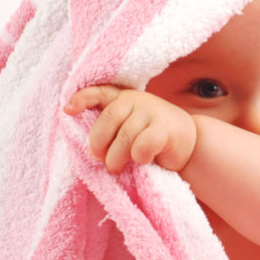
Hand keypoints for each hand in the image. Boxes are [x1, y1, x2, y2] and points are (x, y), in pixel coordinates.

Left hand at [63, 85, 195, 173]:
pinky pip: (141, 146)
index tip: (67, 110)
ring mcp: (153, 112)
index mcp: (126, 98)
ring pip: (124, 136)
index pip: (100, 92)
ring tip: (117, 168)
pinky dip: (138, 158)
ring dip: (116, 157)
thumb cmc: (154, 138)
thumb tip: (92, 150)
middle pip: (108, 118)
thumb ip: (114, 129)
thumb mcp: (131, 128)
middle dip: (99, 142)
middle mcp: (139, 100)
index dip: (82, 99)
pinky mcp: (165, 129)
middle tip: (99, 159)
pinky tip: (143, 161)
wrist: (191, 143)